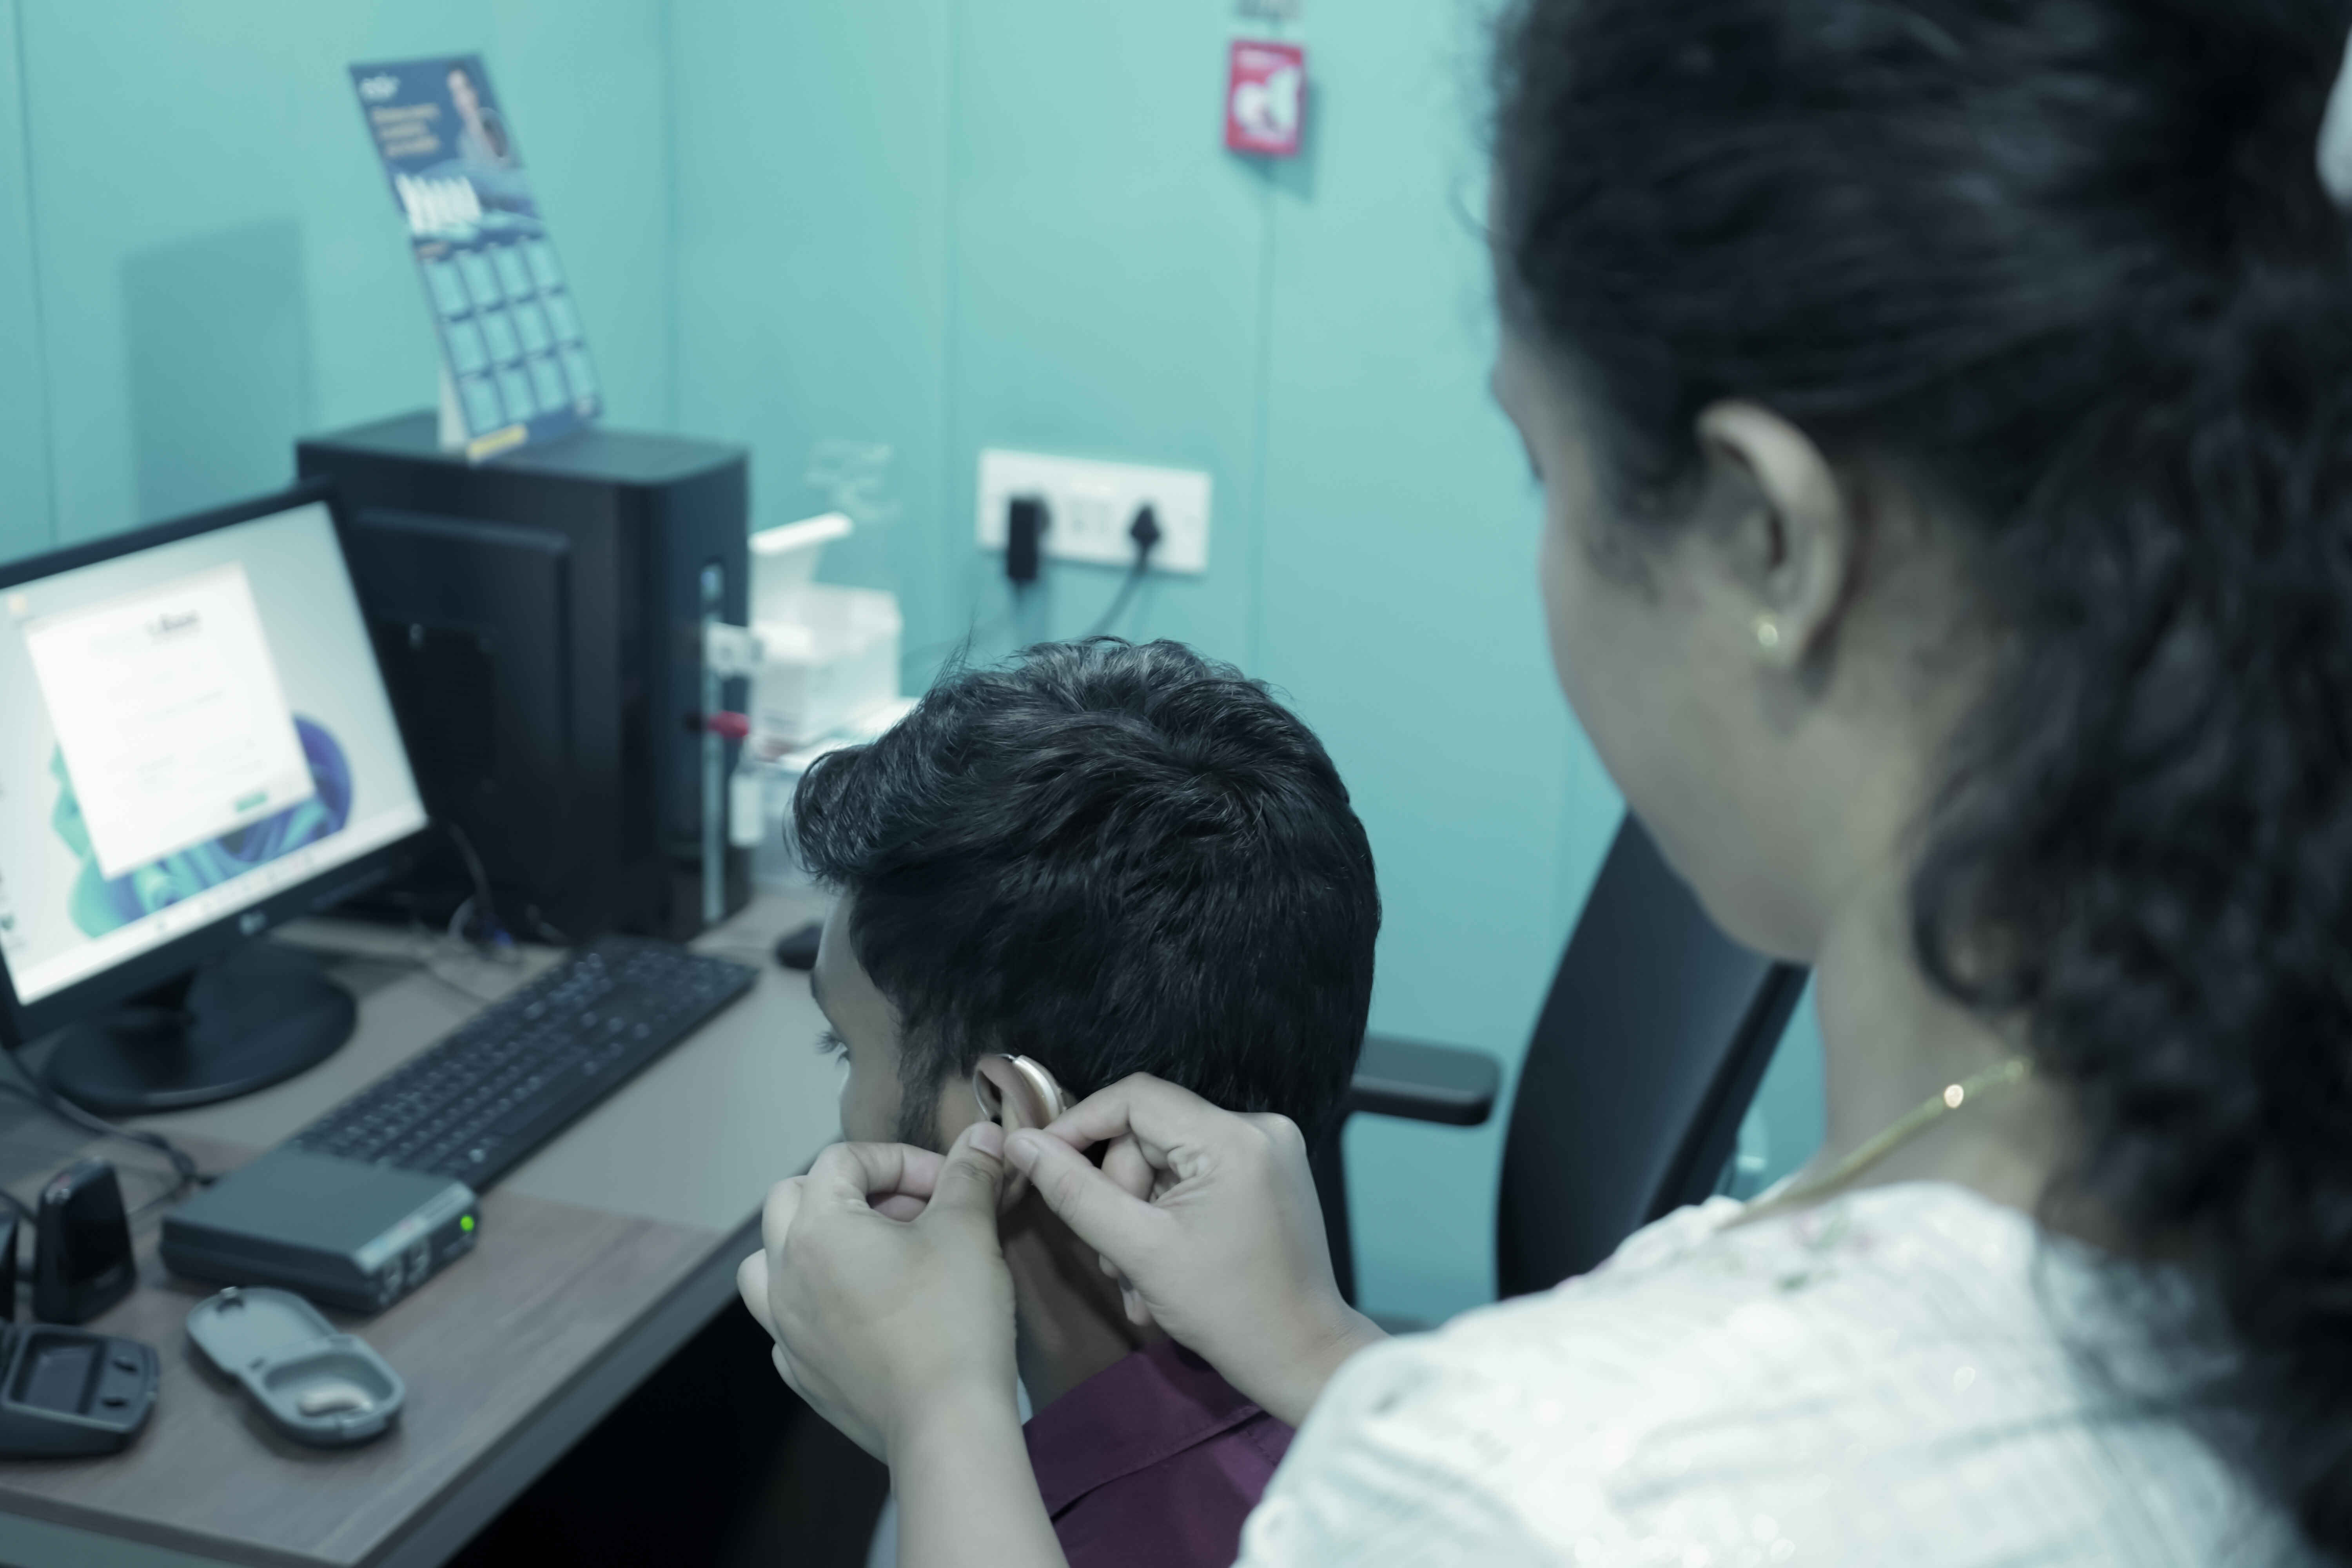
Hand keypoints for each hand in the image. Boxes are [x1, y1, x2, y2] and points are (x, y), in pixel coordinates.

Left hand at [737, 1124, 1020, 1460]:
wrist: (945, 1425)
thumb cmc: (953, 1322)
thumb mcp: (968, 1231)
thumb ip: (969, 1175)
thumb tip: (982, 1137)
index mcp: (817, 1229)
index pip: (844, 1159)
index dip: (901, 1160)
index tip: (946, 1183)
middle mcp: (784, 1275)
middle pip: (793, 1199)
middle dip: (852, 1192)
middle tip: (912, 1212)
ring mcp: (784, 1329)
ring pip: (771, 1262)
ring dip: (814, 1243)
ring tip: (871, 1254)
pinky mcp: (800, 1372)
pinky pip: (790, 1318)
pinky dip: (819, 1301)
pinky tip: (867, 1310)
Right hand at [1006, 1074, 1384, 1427]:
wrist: (1304, 1359)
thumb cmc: (1228, 1311)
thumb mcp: (1138, 1251)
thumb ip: (1075, 1192)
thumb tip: (1020, 1143)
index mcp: (1234, 1138)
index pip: (1136, 1098)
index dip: (1080, 1124)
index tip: (1042, 1161)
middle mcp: (1259, 1129)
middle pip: (1149, 1135)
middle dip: (1119, 1196)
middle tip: (1112, 1262)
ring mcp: (1268, 1152)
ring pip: (1167, 1162)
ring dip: (1139, 1218)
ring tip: (1139, 1282)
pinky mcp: (1268, 1176)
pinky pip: (1196, 1177)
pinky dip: (1169, 1218)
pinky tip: (1165, 1269)